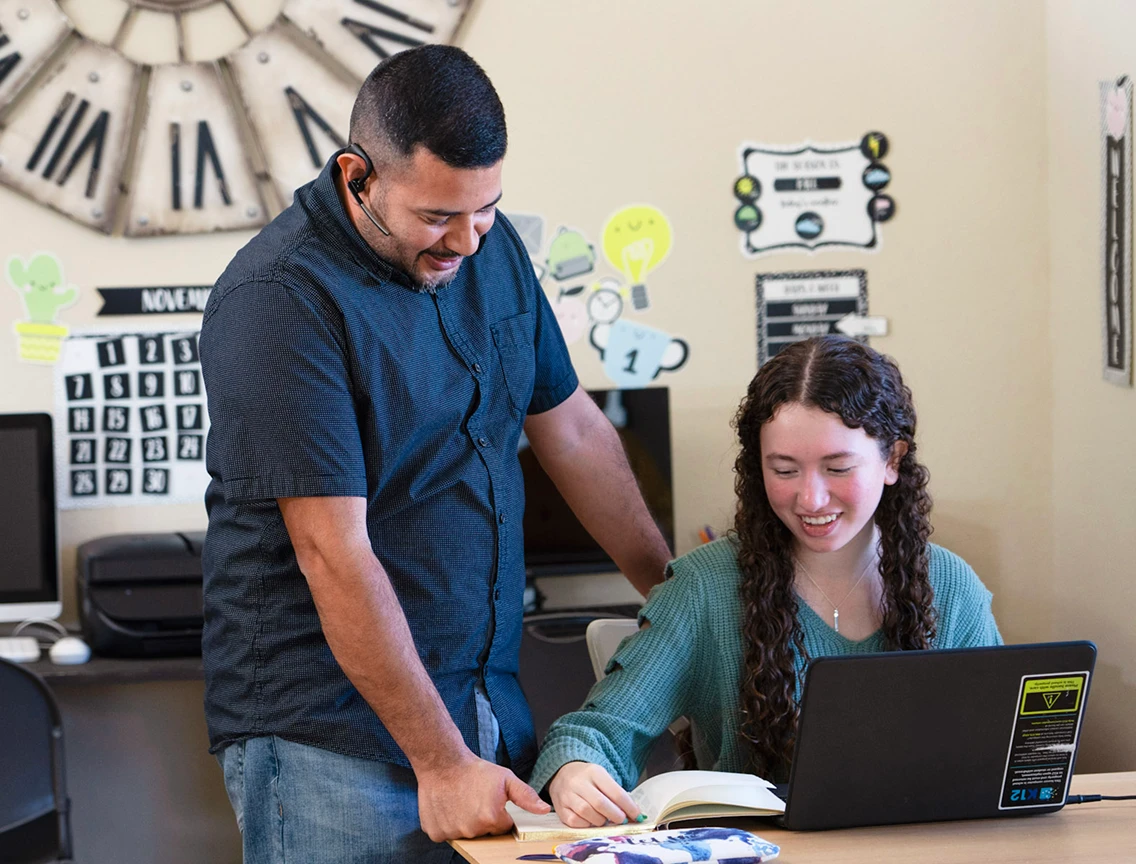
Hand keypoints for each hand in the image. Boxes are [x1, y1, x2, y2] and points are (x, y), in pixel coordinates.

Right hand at [416, 752, 550, 840]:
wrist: (442, 762)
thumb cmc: (474, 770)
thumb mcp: (505, 778)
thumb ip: (526, 796)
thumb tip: (544, 810)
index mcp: (491, 818)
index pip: (503, 827)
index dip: (498, 813)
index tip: (490, 800)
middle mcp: (472, 829)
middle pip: (484, 832)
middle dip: (483, 819)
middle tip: (475, 799)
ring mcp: (452, 833)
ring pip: (466, 834)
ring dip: (465, 822)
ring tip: (461, 801)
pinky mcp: (436, 832)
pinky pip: (446, 835)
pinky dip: (447, 825)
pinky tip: (449, 808)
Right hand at [548, 762, 640, 827]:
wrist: (561, 772)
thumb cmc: (587, 778)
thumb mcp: (602, 778)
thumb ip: (616, 794)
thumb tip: (634, 814)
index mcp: (594, 772)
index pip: (616, 792)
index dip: (629, 807)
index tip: (637, 816)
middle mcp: (579, 782)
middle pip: (601, 804)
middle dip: (615, 816)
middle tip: (622, 821)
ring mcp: (567, 795)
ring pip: (587, 813)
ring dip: (601, 821)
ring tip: (605, 820)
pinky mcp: (560, 808)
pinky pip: (575, 821)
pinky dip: (586, 824)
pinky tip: (590, 820)